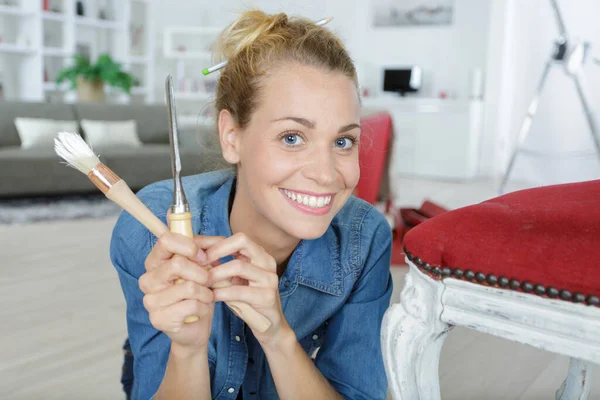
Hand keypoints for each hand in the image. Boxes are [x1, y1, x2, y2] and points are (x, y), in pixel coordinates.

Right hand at [139, 232, 214, 349]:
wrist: (197, 327)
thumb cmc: (198, 293)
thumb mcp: (202, 267)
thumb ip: (203, 249)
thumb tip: (215, 238)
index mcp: (155, 262)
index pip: (165, 240)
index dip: (189, 246)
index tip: (203, 256)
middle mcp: (148, 279)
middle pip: (177, 264)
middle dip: (201, 272)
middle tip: (208, 281)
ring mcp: (150, 300)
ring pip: (188, 287)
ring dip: (206, 292)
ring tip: (206, 297)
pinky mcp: (158, 319)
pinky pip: (191, 305)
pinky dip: (204, 307)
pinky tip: (201, 310)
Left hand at [200, 233, 293, 347]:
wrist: (268, 325)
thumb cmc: (247, 299)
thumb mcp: (233, 278)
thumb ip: (219, 264)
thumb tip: (194, 251)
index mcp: (260, 254)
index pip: (237, 237)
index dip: (215, 240)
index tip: (195, 249)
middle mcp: (267, 261)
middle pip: (242, 241)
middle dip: (217, 249)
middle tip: (200, 261)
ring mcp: (269, 278)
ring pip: (239, 265)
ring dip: (216, 273)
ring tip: (203, 281)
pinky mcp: (267, 297)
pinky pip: (240, 291)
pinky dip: (222, 292)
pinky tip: (211, 296)